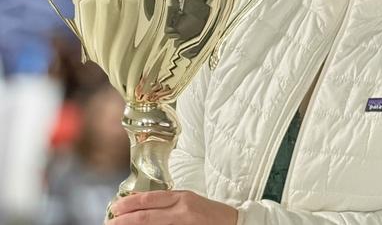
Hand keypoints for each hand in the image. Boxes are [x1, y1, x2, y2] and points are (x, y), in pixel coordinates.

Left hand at [107, 190, 237, 224]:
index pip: (150, 199)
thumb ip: (169, 202)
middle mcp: (182, 209)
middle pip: (147, 215)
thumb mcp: (189, 201)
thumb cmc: (209, 213)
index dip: (130, 204)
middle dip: (125, 220)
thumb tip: (142, 206)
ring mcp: (185, 224)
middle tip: (110, 223)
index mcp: (181, 197)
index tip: (115, 208)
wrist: (233, 222)